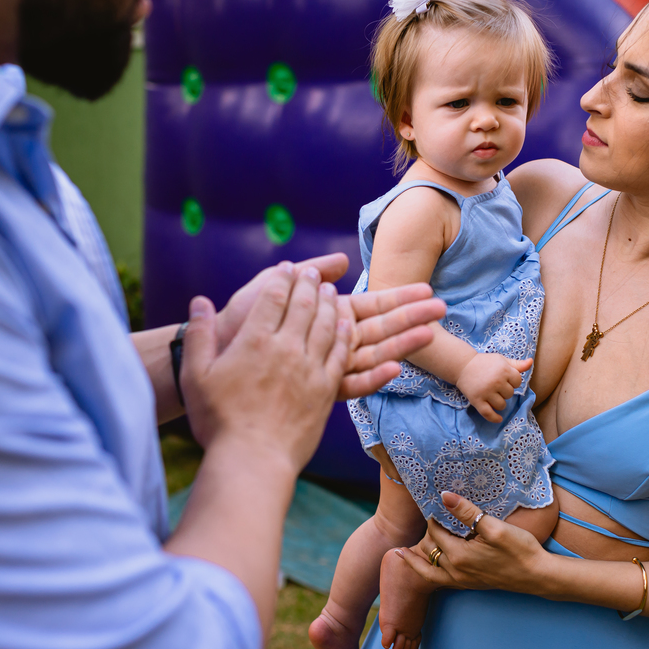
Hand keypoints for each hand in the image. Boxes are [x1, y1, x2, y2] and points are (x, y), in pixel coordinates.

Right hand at [181, 264, 349, 470]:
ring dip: (330, 304)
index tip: (287, 268)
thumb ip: (198, 335)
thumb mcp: (196, 375)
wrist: (251, 460)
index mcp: (255, 341)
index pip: (273, 297)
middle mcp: (286, 349)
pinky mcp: (325, 391)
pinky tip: (347, 326)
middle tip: (312, 273)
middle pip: (305, 306)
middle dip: (310, 284)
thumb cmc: (218, 421)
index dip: (282, 279)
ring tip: (332, 291)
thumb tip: (200, 302)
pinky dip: (344, 334)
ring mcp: (309, 370)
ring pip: (327, 325)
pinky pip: (340, 354)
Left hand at [213, 253, 444, 399]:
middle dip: (408, 316)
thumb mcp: (273, 287)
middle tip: (442, 307)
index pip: (367, 305)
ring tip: (431, 333)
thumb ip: (310, 273)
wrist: (207, 354)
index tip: (425, 288)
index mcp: (320, 317)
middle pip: (376, 328)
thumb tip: (342, 260)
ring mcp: (320, 366)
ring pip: (370, 354)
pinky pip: (348, 382)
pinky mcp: (311, 387)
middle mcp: (325, 343)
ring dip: (401, 343)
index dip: (396, 296)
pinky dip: (371, 378)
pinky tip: (395, 370)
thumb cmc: (237, 321)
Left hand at [395, 491, 550, 594]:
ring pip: (428, 571)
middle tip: (420, 521)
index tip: (431, 502)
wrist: (538, 576)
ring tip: (400, 552)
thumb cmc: (520, 550)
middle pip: (428, 550)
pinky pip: (439, 580)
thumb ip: (467, 512)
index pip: (435, 532)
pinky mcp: (469, 584)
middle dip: (424, 535)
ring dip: (416, 559)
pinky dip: (427, 572)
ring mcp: (462, 581)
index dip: (433, 516)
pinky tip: (428, 565)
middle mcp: (456, 571)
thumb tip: (444, 496)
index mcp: (459, 556)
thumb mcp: (494, 527)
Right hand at [455, 354, 532, 420]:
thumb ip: (517, 364)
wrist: (462, 365)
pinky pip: (488, 413)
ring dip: (499, 403)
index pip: (518, 382)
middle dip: (505, 391)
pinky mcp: (477, 400)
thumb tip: (531, 363)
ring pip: (502, 405)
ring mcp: (486, 392)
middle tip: (495, 386)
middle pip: (510, 394)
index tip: (505, 379)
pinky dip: (494, 418)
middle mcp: (496, 381)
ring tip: (493, 396)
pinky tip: (498, 418)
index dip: (513, 381)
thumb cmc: (484, 362)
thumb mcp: (501, 360)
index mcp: (504, 370)